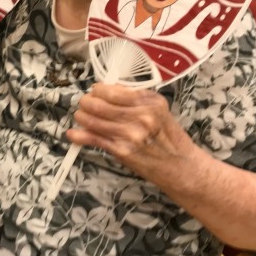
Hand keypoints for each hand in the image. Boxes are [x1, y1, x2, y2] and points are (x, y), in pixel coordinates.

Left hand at [67, 83, 190, 178]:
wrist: (182, 167)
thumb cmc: (169, 137)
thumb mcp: (159, 109)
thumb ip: (135, 98)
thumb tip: (108, 89)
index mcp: (149, 102)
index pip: (111, 90)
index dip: (97, 90)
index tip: (95, 91)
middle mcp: (140, 116)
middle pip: (98, 104)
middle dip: (86, 102)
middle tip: (85, 103)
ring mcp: (130, 134)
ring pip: (93, 120)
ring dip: (82, 117)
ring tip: (81, 116)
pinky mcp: (122, 151)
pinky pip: (95, 139)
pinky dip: (80, 136)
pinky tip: (73, 134)